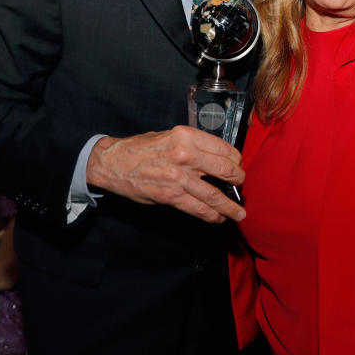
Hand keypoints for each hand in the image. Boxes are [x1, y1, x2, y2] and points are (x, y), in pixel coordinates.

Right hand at [86, 126, 245, 223]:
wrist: (114, 162)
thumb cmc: (142, 148)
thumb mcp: (171, 136)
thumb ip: (194, 146)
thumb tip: (216, 159)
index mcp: (187, 136)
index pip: (224, 149)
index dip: (236, 160)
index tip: (237, 166)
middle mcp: (185, 155)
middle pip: (225, 171)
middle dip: (238, 181)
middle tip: (241, 186)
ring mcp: (178, 177)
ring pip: (214, 195)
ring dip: (230, 207)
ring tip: (239, 213)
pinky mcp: (170, 196)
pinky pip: (197, 208)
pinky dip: (211, 215)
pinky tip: (218, 218)